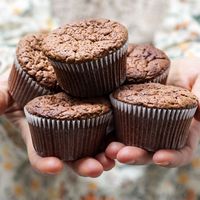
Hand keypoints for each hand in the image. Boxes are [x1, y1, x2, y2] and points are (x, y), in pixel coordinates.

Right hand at [0, 80, 114, 176]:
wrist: (44, 74)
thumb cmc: (24, 84)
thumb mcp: (8, 90)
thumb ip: (0, 98)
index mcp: (41, 134)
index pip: (41, 154)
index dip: (46, 162)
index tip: (53, 166)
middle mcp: (63, 135)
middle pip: (74, 156)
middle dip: (84, 164)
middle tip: (95, 169)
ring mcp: (81, 125)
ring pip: (93, 146)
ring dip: (104, 156)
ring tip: (112, 159)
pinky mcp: (96, 114)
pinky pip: (107, 128)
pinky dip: (115, 136)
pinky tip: (122, 139)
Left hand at [105, 58, 199, 166]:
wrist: (174, 67)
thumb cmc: (194, 75)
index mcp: (184, 131)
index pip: (180, 151)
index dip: (171, 157)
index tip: (160, 158)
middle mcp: (161, 132)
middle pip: (149, 150)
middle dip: (136, 155)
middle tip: (121, 155)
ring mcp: (142, 123)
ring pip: (130, 141)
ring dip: (118, 147)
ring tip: (107, 148)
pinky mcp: (127, 113)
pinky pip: (117, 123)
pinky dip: (108, 129)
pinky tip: (98, 127)